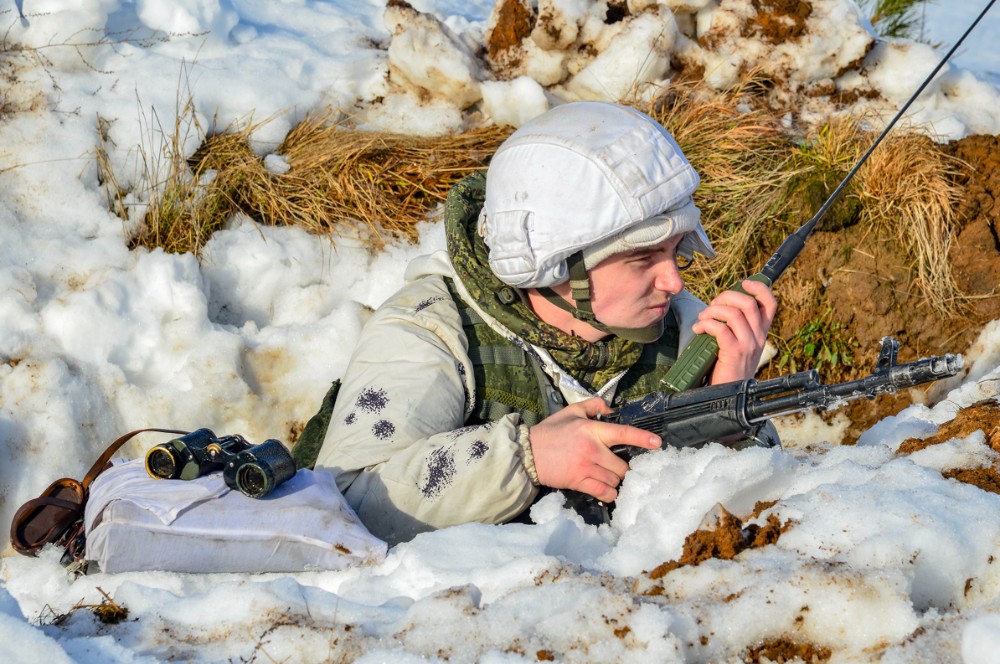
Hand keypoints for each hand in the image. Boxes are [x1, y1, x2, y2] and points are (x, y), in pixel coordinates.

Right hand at [528, 396, 660, 502]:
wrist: (528, 454)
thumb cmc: (550, 432)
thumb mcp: (570, 411)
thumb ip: (592, 406)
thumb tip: (610, 408)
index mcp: (592, 430)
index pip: (623, 433)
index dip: (643, 438)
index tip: (658, 443)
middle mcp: (593, 449)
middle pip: (622, 466)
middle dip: (623, 468)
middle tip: (617, 466)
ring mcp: (587, 468)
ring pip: (615, 480)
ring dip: (615, 481)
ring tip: (608, 476)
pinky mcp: (579, 482)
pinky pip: (604, 493)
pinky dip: (609, 493)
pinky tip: (607, 490)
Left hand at [691, 279, 776, 384]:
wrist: (728, 396)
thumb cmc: (727, 369)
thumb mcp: (738, 344)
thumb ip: (735, 327)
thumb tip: (720, 306)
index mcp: (761, 333)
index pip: (770, 304)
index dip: (759, 288)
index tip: (744, 283)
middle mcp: (759, 337)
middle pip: (748, 303)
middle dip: (726, 297)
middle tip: (712, 306)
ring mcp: (748, 345)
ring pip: (733, 313)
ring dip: (712, 311)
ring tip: (702, 319)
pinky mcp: (734, 353)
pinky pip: (721, 329)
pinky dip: (706, 324)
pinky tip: (698, 330)